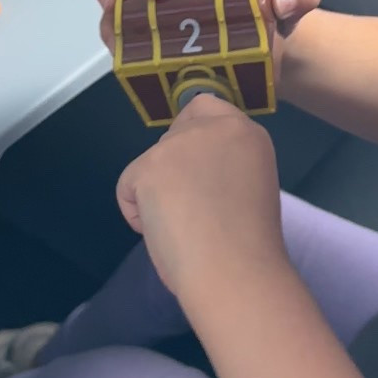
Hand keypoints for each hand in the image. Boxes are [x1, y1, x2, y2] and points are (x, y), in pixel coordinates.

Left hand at [116, 94, 286, 303]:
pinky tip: (165, 232)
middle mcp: (214, 127)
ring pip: (150, 164)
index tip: (198, 171)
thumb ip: (225, 167)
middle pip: (173, 134)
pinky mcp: (148, 166)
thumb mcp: (249, 187)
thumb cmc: (250, 245)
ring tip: (185, 228)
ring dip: (158, 194)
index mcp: (248, 134)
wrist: (235, 269)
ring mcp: (179, 144)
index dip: (194, 137)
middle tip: (191, 210)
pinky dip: (138, 214)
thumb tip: (193, 177)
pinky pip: (128, 188)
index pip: (206, 108)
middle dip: (173, 169)